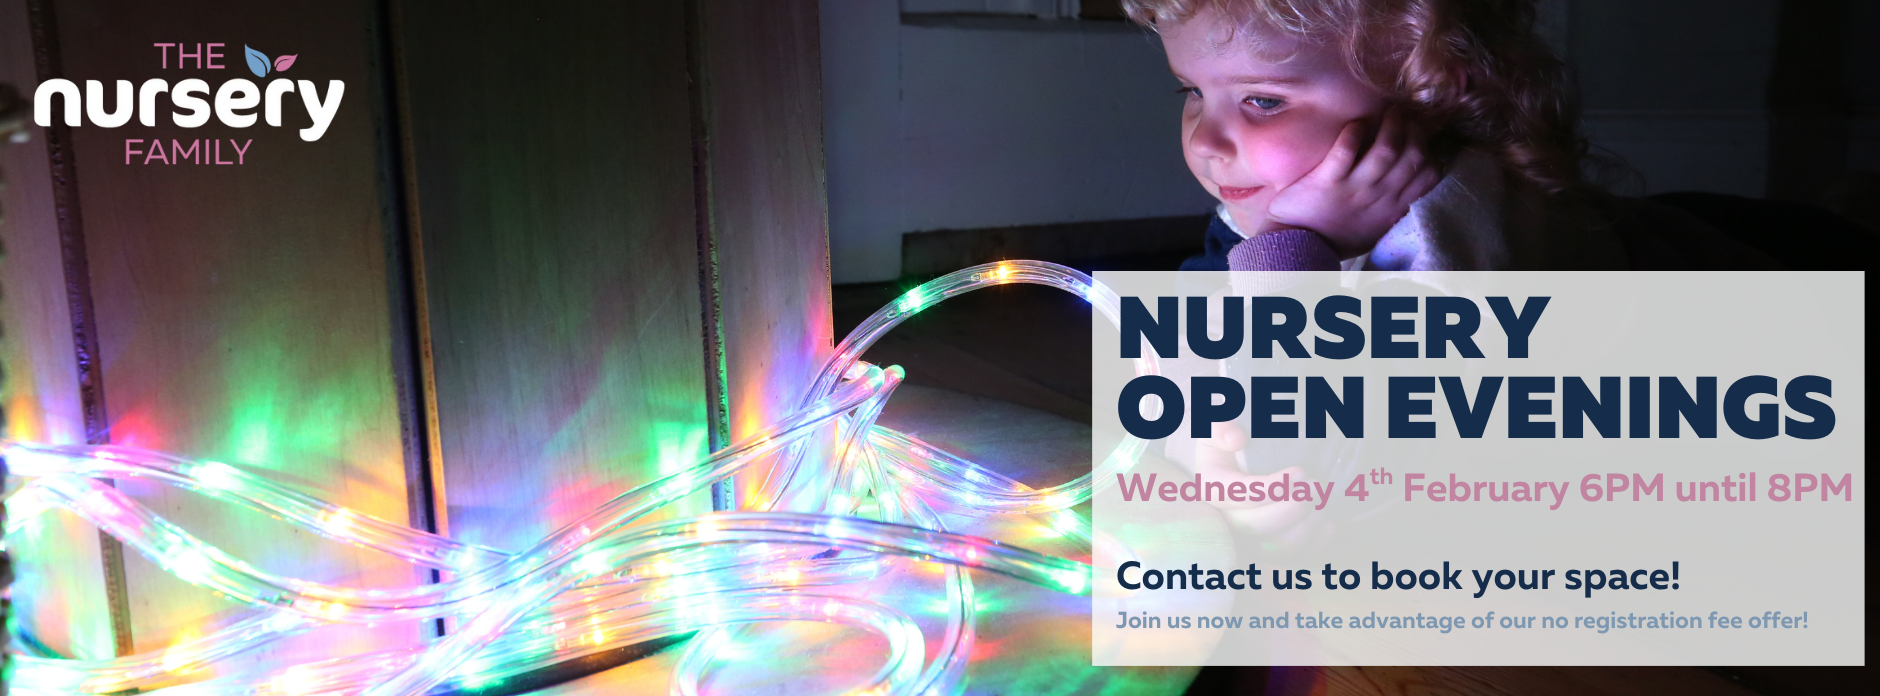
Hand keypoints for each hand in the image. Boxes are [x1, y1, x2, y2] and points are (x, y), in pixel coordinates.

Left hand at [1258, 105, 1442, 257]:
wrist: (1297, 249)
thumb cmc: (1337, 237)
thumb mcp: (1375, 228)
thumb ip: (1393, 207)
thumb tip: (1410, 185)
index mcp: (1392, 209)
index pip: (1429, 176)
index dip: (1430, 152)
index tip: (1419, 140)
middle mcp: (1379, 197)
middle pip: (1413, 156)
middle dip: (1414, 130)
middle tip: (1405, 117)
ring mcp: (1353, 189)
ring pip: (1386, 149)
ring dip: (1391, 124)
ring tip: (1388, 111)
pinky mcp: (1326, 181)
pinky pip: (1346, 150)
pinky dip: (1354, 132)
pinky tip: (1356, 124)